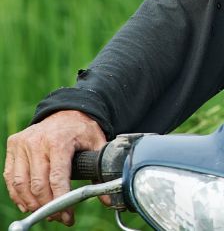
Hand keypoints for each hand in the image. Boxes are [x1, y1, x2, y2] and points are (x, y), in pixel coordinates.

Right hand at [4, 110, 106, 225]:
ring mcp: (22, 144)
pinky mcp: (13, 146)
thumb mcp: (97, 144)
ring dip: (32, 204)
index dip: (61, 200)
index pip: (57, 178)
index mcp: (59, 141)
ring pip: (21, 184)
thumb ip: (101, 170)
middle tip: (59, 217)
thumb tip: (108, 199)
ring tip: (46, 212)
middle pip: (38, 185)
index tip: (68, 215)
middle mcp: (37, 142)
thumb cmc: (82, 129)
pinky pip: (10, 178)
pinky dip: (18, 195)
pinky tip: (29, 204)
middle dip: (48, 206)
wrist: (66, 110)